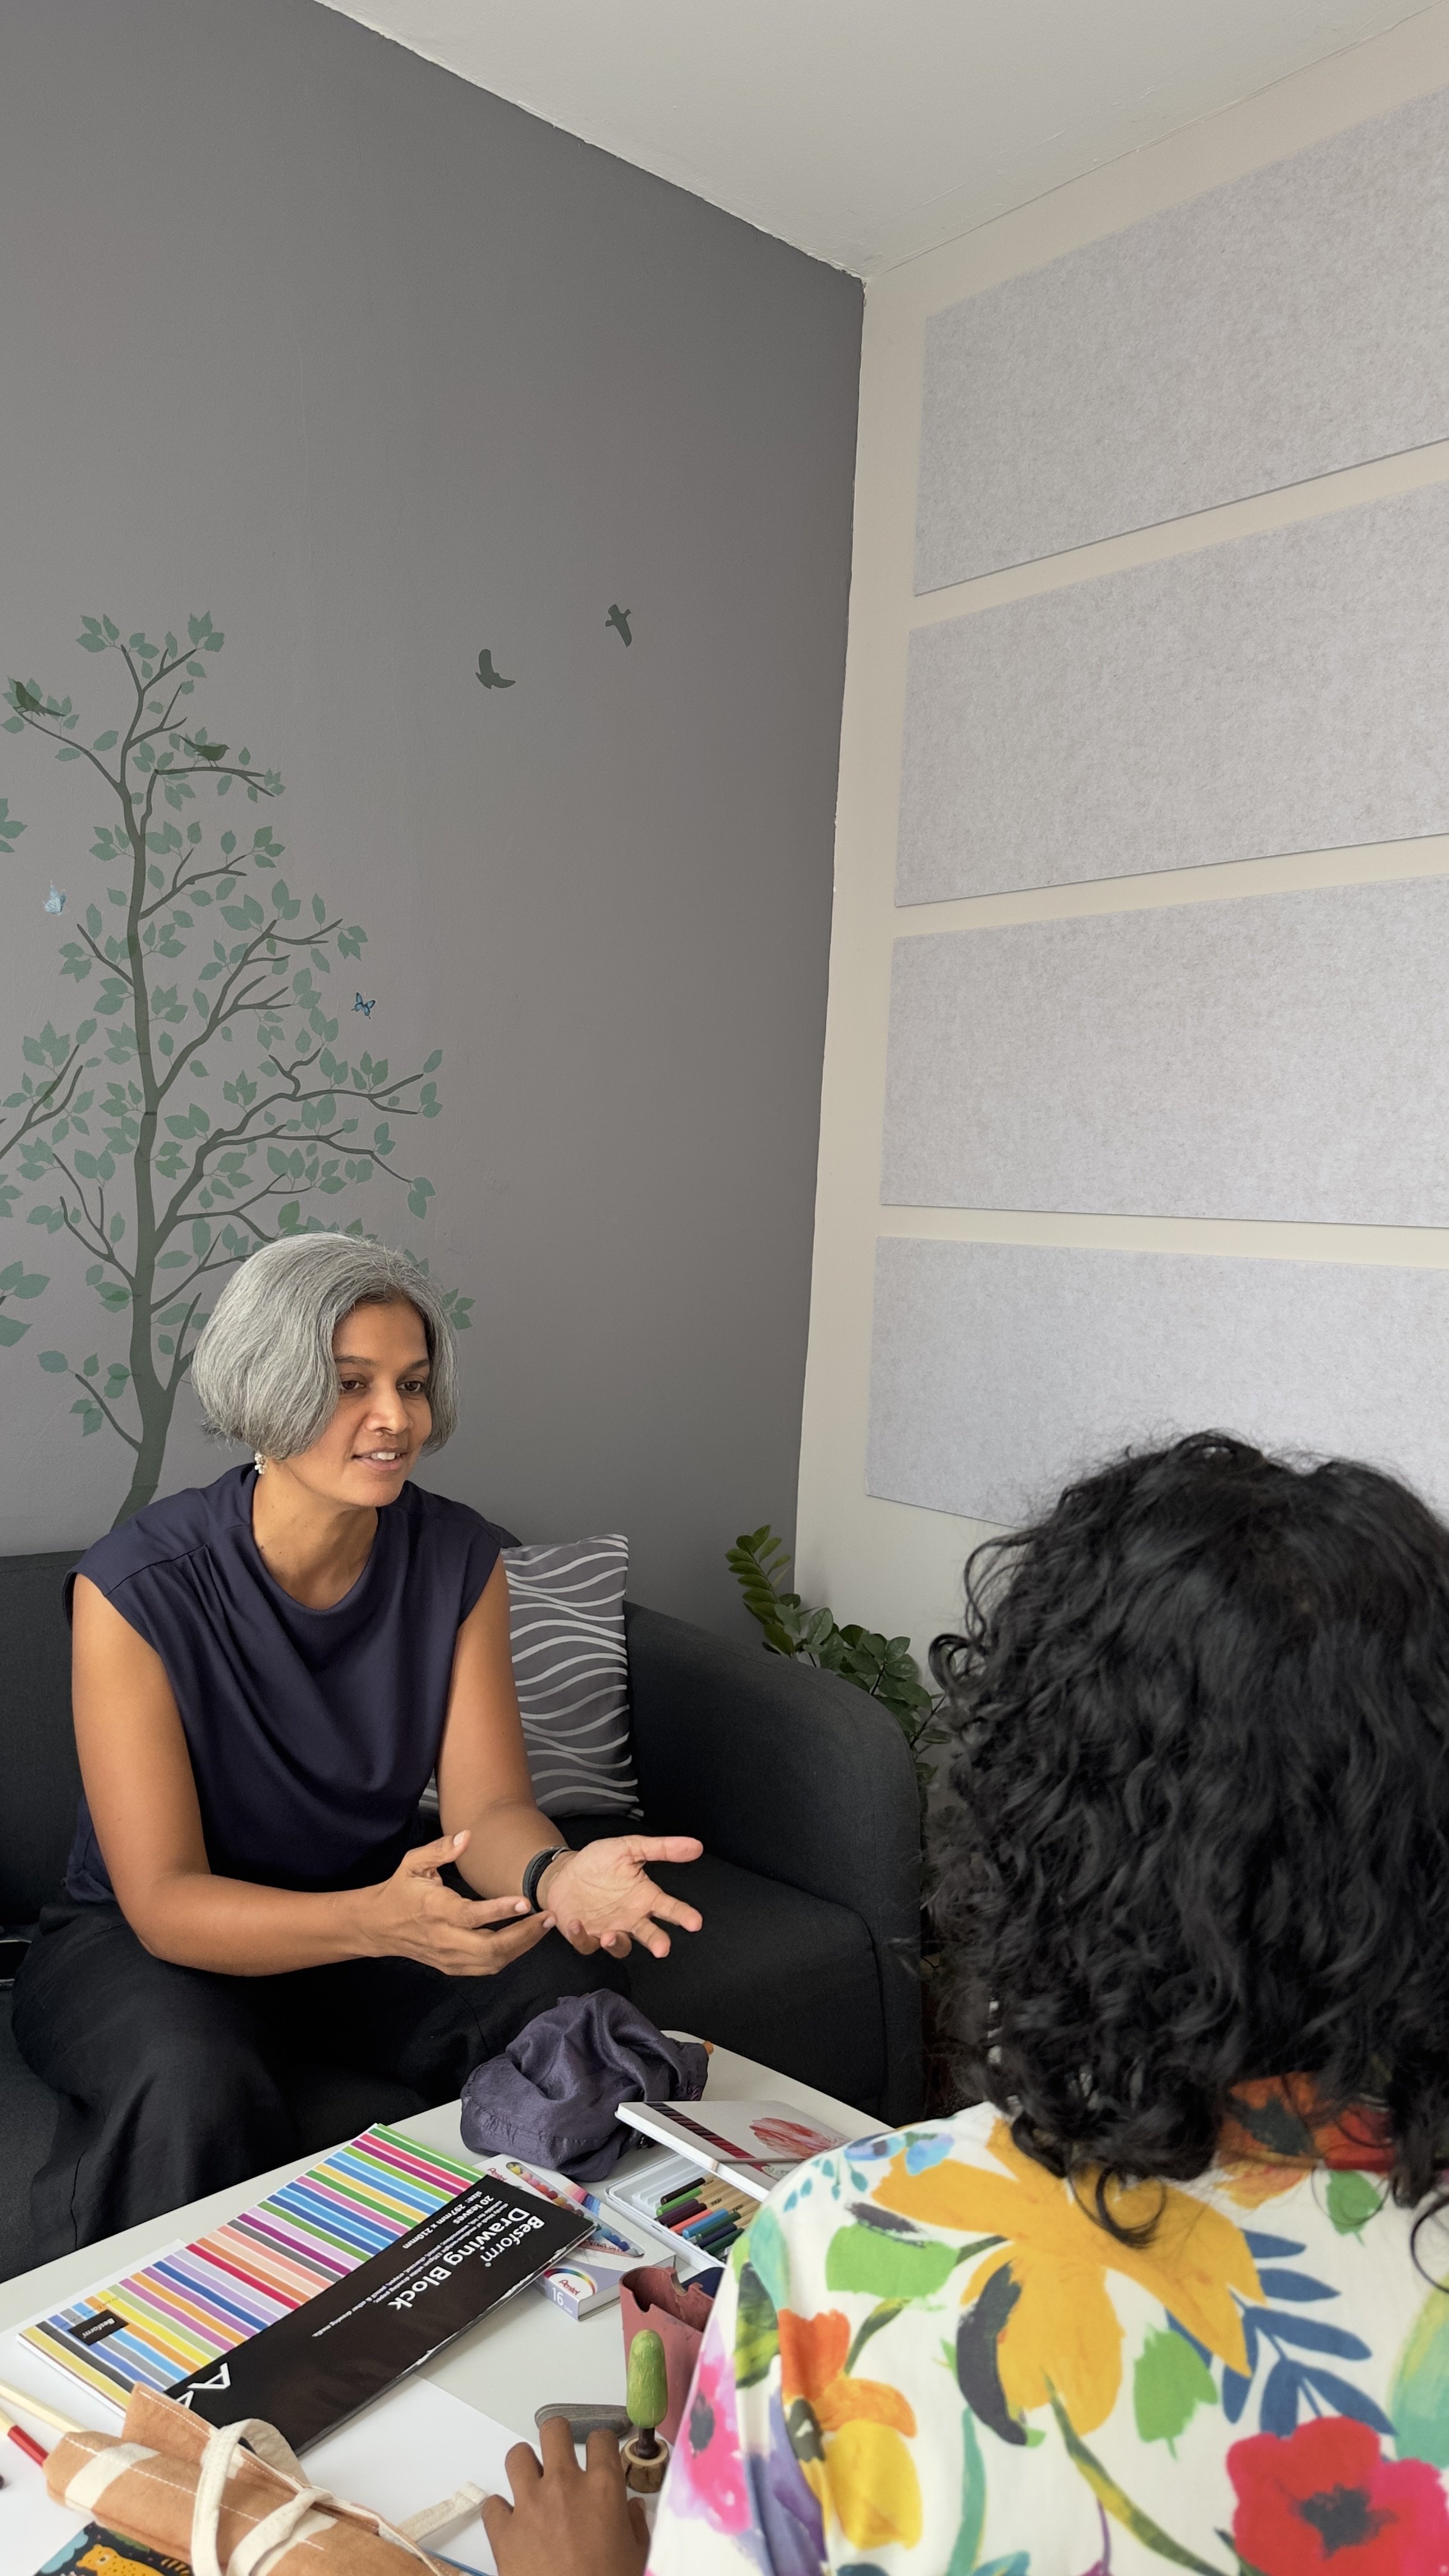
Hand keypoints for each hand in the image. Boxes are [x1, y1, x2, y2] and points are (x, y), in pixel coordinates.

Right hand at [357, 1831, 556, 1974]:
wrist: (378, 1926)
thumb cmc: (400, 1890)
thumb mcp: (412, 1863)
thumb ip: (439, 1850)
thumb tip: (467, 1836)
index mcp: (434, 1909)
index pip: (470, 1916)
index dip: (499, 1911)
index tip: (525, 1902)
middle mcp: (443, 1938)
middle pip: (489, 1948)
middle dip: (524, 1935)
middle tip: (549, 1917)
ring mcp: (448, 1957)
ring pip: (491, 1962)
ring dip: (522, 1947)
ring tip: (544, 1927)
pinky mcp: (451, 1967)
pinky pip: (485, 1968)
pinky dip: (509, 1957)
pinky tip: (525, 1940)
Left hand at [482, 2420, 648, 2575]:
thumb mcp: (637, 2556)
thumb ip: (636, 2525)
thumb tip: (633, 2508)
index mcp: (602, 2488)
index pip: (601, 2439)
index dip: (601, 2445)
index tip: (600, 2455)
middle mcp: (564, 2485)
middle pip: (553, 2430)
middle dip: (558, 2437)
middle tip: (561, 2454)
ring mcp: (530, 2505)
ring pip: (517, 2456)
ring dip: (526, 2468)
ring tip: (534, 2484)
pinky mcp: (503, 2532)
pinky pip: (492, 2505)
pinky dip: (501, 2512)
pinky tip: (512, 2524)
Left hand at [538, 1835, 703, 1960]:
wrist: (564, 1873)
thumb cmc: (599, 1862)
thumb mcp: (629, 1848)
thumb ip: (661, 1848)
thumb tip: (696, 1846)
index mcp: (644, 1898)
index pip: (669, 1908)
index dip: (682, 1915)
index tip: (695, 1922)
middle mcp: (631, 1918)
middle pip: (649, 1935)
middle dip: (657, 1942)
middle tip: (662, 1948)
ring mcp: (609, 1930)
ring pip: (621, 1947)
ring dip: (618, 1944)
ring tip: (611, 1934)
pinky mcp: (585, 1937)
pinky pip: (586, 1944)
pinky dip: (582, 1937)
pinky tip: (577, 1923)